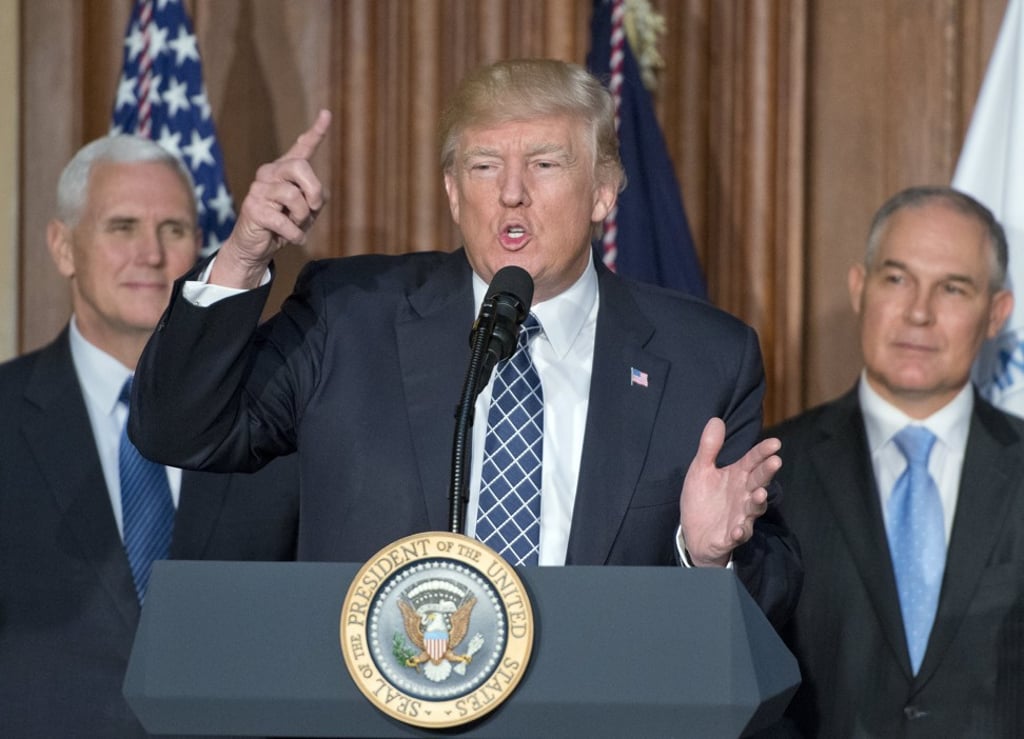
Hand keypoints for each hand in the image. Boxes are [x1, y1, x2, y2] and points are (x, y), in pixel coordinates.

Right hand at [211, 109, 331, 287]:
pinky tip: (292, 238)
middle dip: (314, 191)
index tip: (326, 114)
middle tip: (313, 208)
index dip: (316, 132)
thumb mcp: (307, 211)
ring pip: (294, 196)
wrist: (256, 246)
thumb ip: (315, 197)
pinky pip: (285, 221)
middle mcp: (269, 173)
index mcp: (284, 171)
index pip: (302, 147)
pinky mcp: (252, 208)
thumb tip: (315, 196)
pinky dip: (295, 234)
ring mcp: (258, 189)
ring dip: (302, 218)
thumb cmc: (284, 225)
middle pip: (300, 167)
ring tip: (295, 225)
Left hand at [679, 417, 780, 566]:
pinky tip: (738, 529)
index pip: (752, 461)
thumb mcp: (701, 470)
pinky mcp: (732, 535)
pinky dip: (740, 532)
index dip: (762, 452)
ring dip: (758, 502)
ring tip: (759, 494)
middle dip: (767, 472)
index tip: (775, 443)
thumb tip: (716, 419)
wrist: (694, 534)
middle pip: (758, 481)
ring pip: (754, 508)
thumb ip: (710, 447)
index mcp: (737, 476)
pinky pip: (739, 534)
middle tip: (775, 461)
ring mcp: (740, 515)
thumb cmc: (703, 499)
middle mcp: (743, 494)